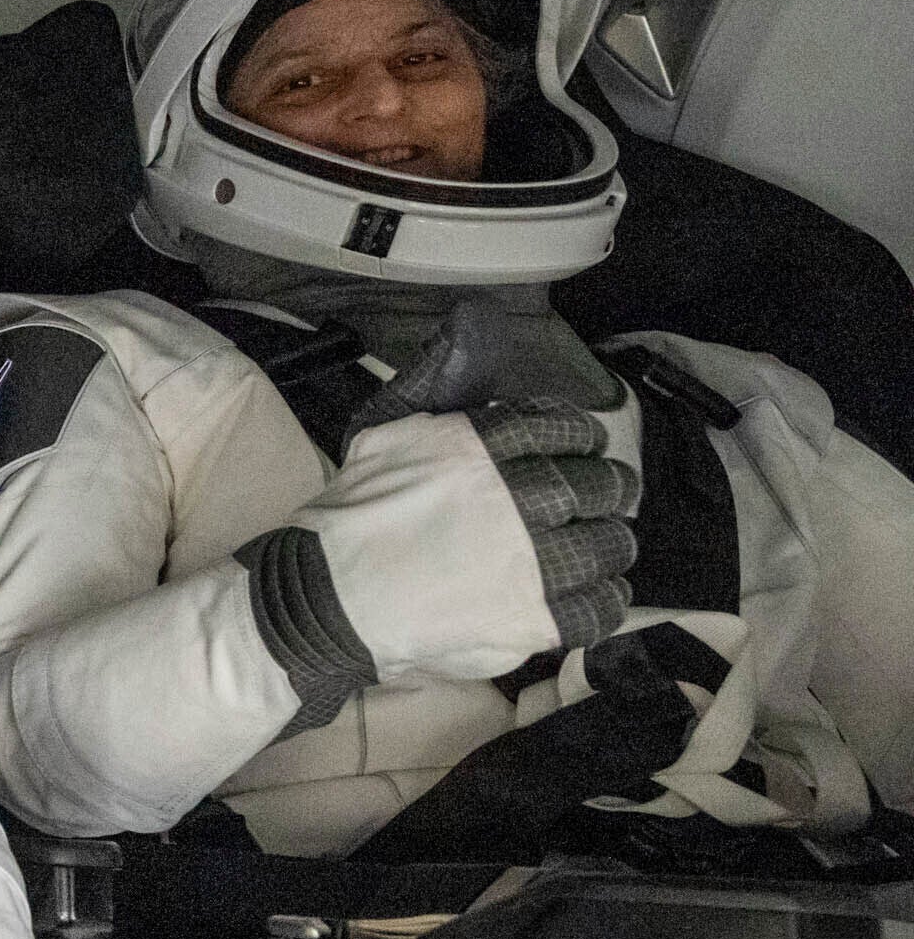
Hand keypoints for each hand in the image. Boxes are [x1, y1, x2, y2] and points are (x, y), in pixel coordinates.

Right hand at [243, 398, 635, 715]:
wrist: (327, 599)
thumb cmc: (354, 516)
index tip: (572, 456)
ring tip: (585, 552)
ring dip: (605, 545)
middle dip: (602, 493)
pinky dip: (601, 596)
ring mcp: (532, 563)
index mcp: (485, 448)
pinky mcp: (535, 618)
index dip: (578, 442)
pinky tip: (582, 593)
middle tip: (588, 505)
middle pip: (601, 487)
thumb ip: (437, 380)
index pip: (568, 431)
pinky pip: (602, 605)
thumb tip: (475, 319)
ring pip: (611, 545)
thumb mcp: (386, 429)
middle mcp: (517, 499)